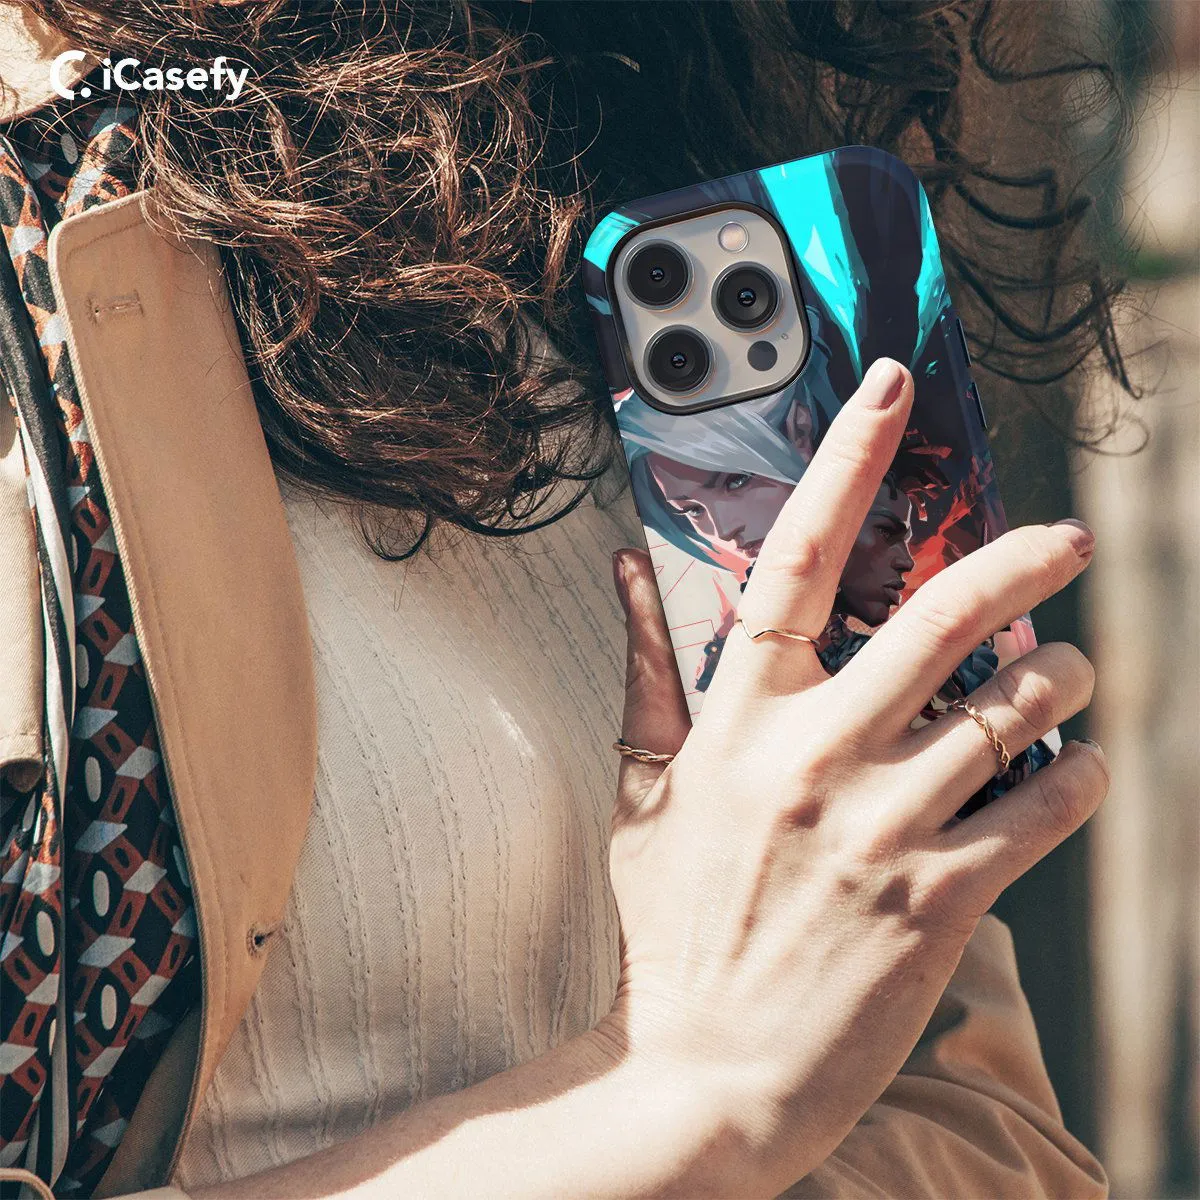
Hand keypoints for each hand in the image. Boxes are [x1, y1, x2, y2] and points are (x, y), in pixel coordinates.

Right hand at [602, 358, 1107, 1194]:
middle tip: (1066, 540)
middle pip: (941, 617)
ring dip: (1063, 677)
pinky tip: (1077, 765)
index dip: (845, 463)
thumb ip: (645, 671)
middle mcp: (815, 756)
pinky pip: (1040, 808)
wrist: (704, 1071)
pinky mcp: (939, 898)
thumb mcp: (642, 793)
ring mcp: (882, 826)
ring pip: (1011, 709)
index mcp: (739, 721)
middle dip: (1022, 561)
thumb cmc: (671, 926)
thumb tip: (628, 569)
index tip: (889, 393)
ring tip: (1072, 673)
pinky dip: (1077, 774)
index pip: (796, 560)